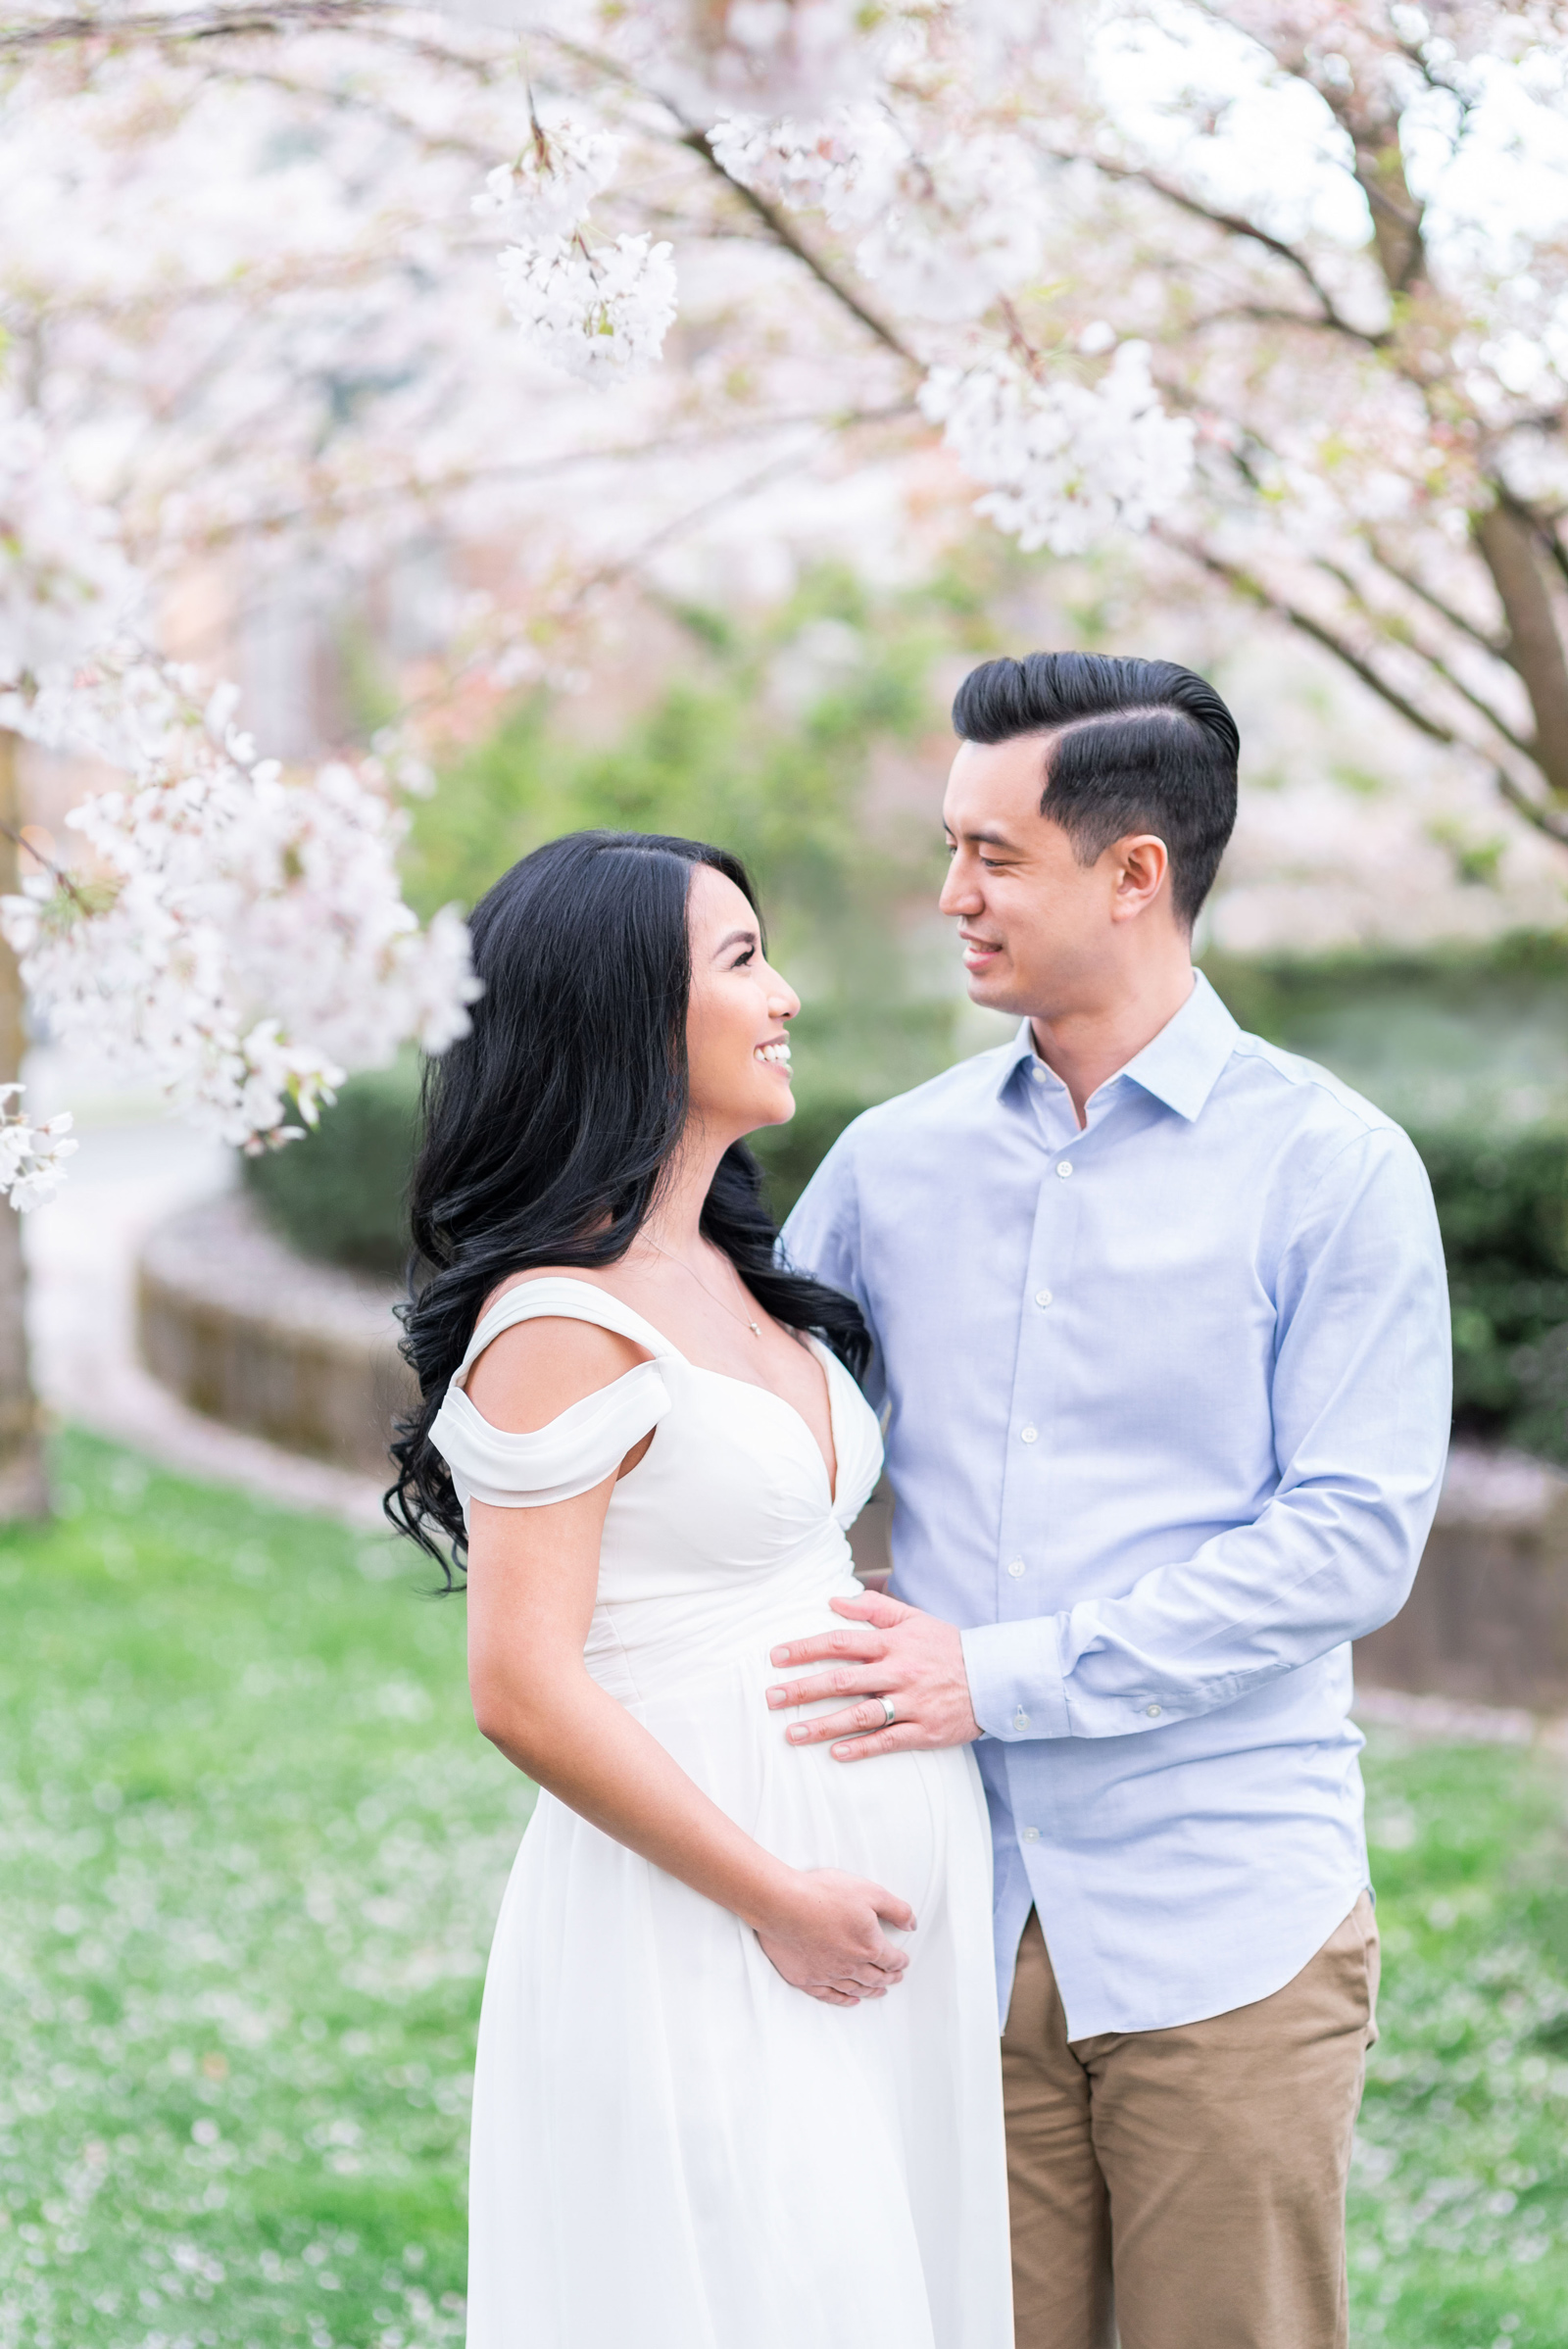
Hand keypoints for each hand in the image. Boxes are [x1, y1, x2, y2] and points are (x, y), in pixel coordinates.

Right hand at [753, 1867, 915, 2006]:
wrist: (783, 1905)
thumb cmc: (824, 1894)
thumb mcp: (870, 1892)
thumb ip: (896, 1909)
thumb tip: (912, 1924)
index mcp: (870, 1946)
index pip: (892, 1960)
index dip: (900, 1962)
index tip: (903, 1963)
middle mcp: (851, 1966)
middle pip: (875, 1978)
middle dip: (888, 1978)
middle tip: (894, 1979)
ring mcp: (827, 1975)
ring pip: (855, 1989)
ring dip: (869, 1991)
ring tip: (878, 1992)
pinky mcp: (806, 1978)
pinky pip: (829, 1996)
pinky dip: (843, 2000)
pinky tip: (849, 2000)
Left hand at [765, 1589, 980, 1760]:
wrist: (995, 1677)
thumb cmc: (947, 1647)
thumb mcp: (914, 1618)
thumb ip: (874, 1608)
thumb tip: (834, 1600)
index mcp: (894, 1644)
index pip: (841, 1643)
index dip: (806, 1649)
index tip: (776, 1657)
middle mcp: (899, 1672)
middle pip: (842, 1681)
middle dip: (803, 1690)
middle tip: (770, 1699)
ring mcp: (912, 1703)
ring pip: (860, 1715)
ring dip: (823, 1726)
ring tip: (792, 1734)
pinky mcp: (924, 1730)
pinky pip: (888, 1741)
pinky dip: (861, 1748)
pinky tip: (836, 1753)